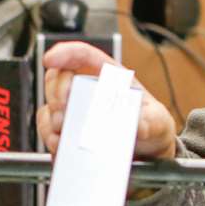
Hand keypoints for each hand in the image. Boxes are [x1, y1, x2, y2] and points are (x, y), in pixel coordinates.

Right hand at [39, 41, 177, 160]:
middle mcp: (88, 89)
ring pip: (50, 103)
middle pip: (59, 77)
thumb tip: (130, 122)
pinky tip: (60, 143)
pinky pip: (48, 129)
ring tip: (63, 129)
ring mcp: (75, 110)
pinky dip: (50, 135)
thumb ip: (146, 121)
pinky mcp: (68, 131)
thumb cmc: (150, 126)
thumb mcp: (156, 120)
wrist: (147, 152)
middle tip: (63, 107)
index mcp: (110, 76)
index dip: (65, 53)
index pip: (83, 55)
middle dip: (57, 91)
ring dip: (52, 116)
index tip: (50, 59)